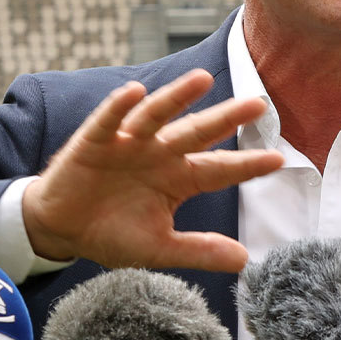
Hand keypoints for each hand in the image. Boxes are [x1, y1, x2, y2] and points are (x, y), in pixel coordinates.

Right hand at [21, 69, 282, 272]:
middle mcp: (159, 154)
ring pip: (157, 115)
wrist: (62, 230)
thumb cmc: (112, 233)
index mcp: (178, 179)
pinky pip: (108, 120)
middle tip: (257, 103)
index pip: (219, 169)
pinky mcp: (94, 141)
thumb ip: (199, 251)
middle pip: (197, 132)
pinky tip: (135, 92)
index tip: (278, 159)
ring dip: (177, 97)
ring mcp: (128, 144)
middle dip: (225, 118)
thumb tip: (245, 261)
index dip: (247, 165)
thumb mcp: (159, 248)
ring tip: (202, 79)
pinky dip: (119, 106)